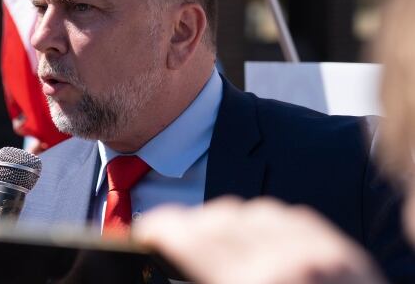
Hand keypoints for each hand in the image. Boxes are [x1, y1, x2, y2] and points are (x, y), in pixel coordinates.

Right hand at [132, 197, 386, 283]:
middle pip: (217, 217)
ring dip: (227, 223)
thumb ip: (203, 280)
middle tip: (174, 245)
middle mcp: (287, 260)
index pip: (189, 235)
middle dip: (189, 228)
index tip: (146, 233)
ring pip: (252, 210)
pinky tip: (257, 243)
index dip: (159, 228)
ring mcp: (319, 251)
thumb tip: (174, 266)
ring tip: (215, 246)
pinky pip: (289, 217)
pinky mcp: (342, 252)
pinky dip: (265, 225)